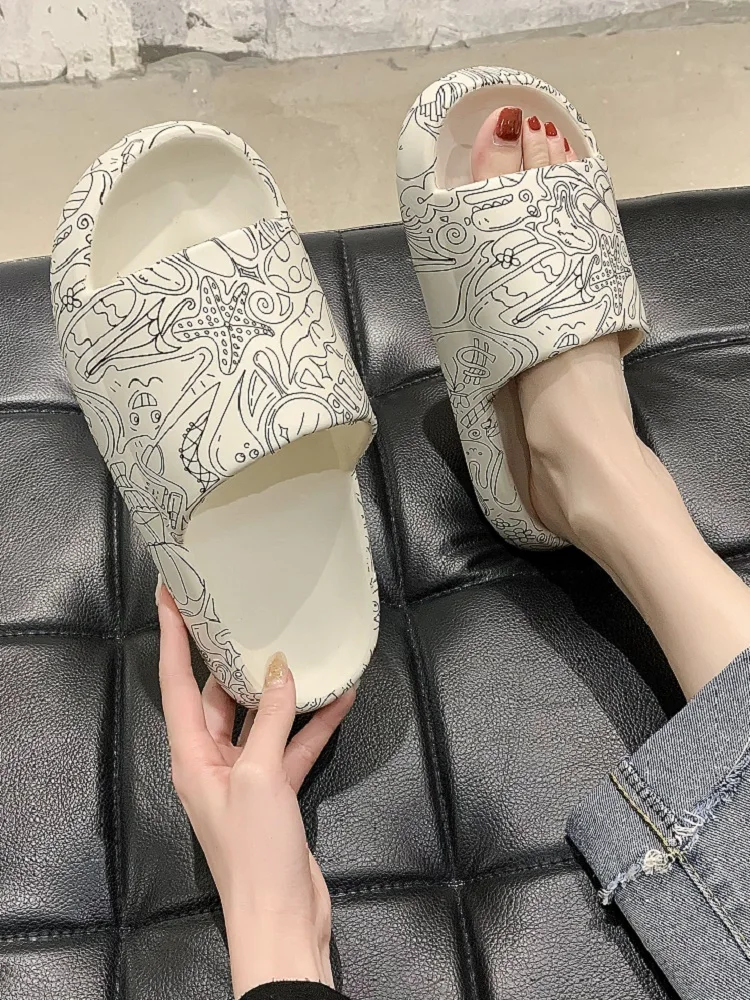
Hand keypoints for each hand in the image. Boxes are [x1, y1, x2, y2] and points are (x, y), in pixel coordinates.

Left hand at [157, 587, 355, 996]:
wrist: (282, 919)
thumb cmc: (254, 851)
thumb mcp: (258, 776)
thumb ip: (268, 720)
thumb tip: (280, 671)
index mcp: (190, 755)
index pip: (176, 681)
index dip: (173, 635)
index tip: (170, 593)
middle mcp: (211, 761)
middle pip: (218, 695)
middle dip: (234, 657)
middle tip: (246, 611)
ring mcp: (245, 776)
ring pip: (261, 718)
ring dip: (283, 690)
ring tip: (302, 647)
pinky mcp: (276, 791)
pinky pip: (292, 746)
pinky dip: (313, 724)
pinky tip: (339, 698)